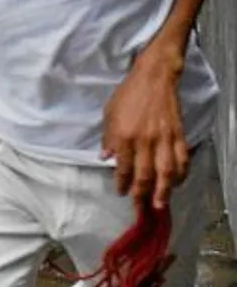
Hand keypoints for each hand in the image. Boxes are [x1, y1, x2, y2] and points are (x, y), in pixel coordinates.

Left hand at [101, 48, 190, 208]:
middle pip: (144, 174)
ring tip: (160, 204)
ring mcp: (164, 139)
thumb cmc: (128, 95)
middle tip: (139, 207)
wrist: (154, 78)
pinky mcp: (178, 135)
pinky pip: (182, 160)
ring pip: (166, 172)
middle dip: (141, 193)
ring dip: (163, 190)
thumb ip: (107, 137)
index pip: (122, 166)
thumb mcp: (109, 113)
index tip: (120, 192)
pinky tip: (176, 183)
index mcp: (124, 135)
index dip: (121, 182)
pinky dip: (181, 174)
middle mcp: (144, 140)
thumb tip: (105, 158)